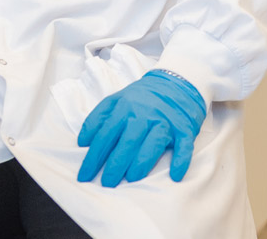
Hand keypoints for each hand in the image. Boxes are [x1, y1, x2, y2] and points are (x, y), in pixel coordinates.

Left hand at [77, 70, 205, 187]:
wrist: (176, 82)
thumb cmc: (141, 98)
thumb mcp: (116, 100)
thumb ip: (98, 118)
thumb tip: (82, 141)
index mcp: (123, 108)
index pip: (104, 135)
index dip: (93, 156)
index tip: (84, 175)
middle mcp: (143, 115)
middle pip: (127, 142)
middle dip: (115, 164)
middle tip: (106, 183)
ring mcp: (165, 121)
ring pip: (152, 144)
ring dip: (142, 162)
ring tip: (131, 178)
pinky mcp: (184, 129)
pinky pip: (183, 147)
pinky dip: (180, 161)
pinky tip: (174, 176)